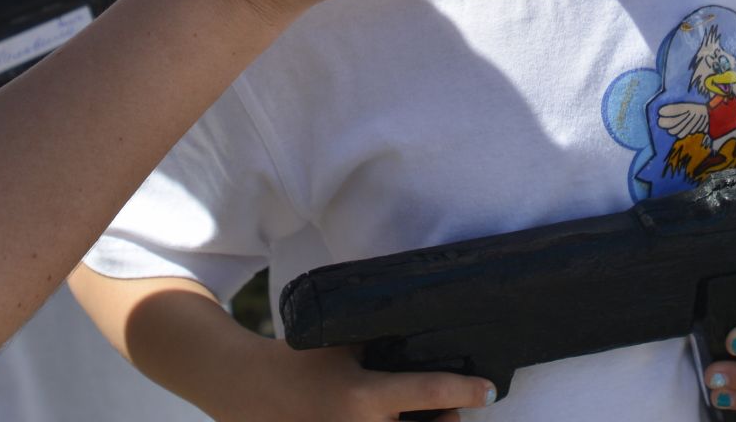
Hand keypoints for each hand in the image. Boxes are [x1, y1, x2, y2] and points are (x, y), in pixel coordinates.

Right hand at [227, 340, 494, 421]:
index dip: (464, 391)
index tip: (490, 388)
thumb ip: (379, 339)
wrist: (245, 389)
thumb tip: (422, 324)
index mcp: (363, 396)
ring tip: (427, 419)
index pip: (427, 392)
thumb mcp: (341, 341)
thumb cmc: (296, 359)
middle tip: (450, 411)